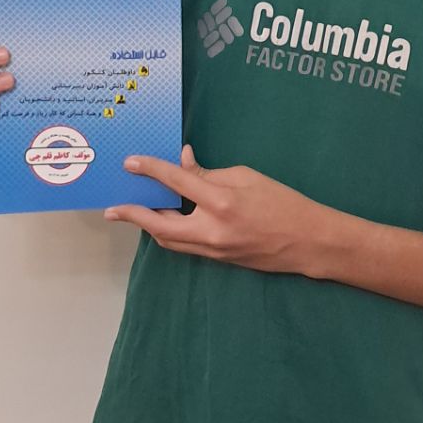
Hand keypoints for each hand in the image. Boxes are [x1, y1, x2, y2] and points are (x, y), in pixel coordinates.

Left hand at [104, 144, 317, 275]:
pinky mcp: (219, 260)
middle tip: (113, 209)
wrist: (308, 242)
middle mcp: (213, 230)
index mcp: (222, 202)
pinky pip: (186, 246)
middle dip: (134, 216)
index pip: (177, 181)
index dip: (151, 170)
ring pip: (169, 241)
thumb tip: (181, 162)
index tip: (131, 163)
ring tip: (137, 212)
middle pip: (160, 225)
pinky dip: (171, 233)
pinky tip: (166, 220)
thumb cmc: (282, 202)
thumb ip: (209, 173)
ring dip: (150, 226)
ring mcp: (214, 250)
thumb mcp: (246, 177)